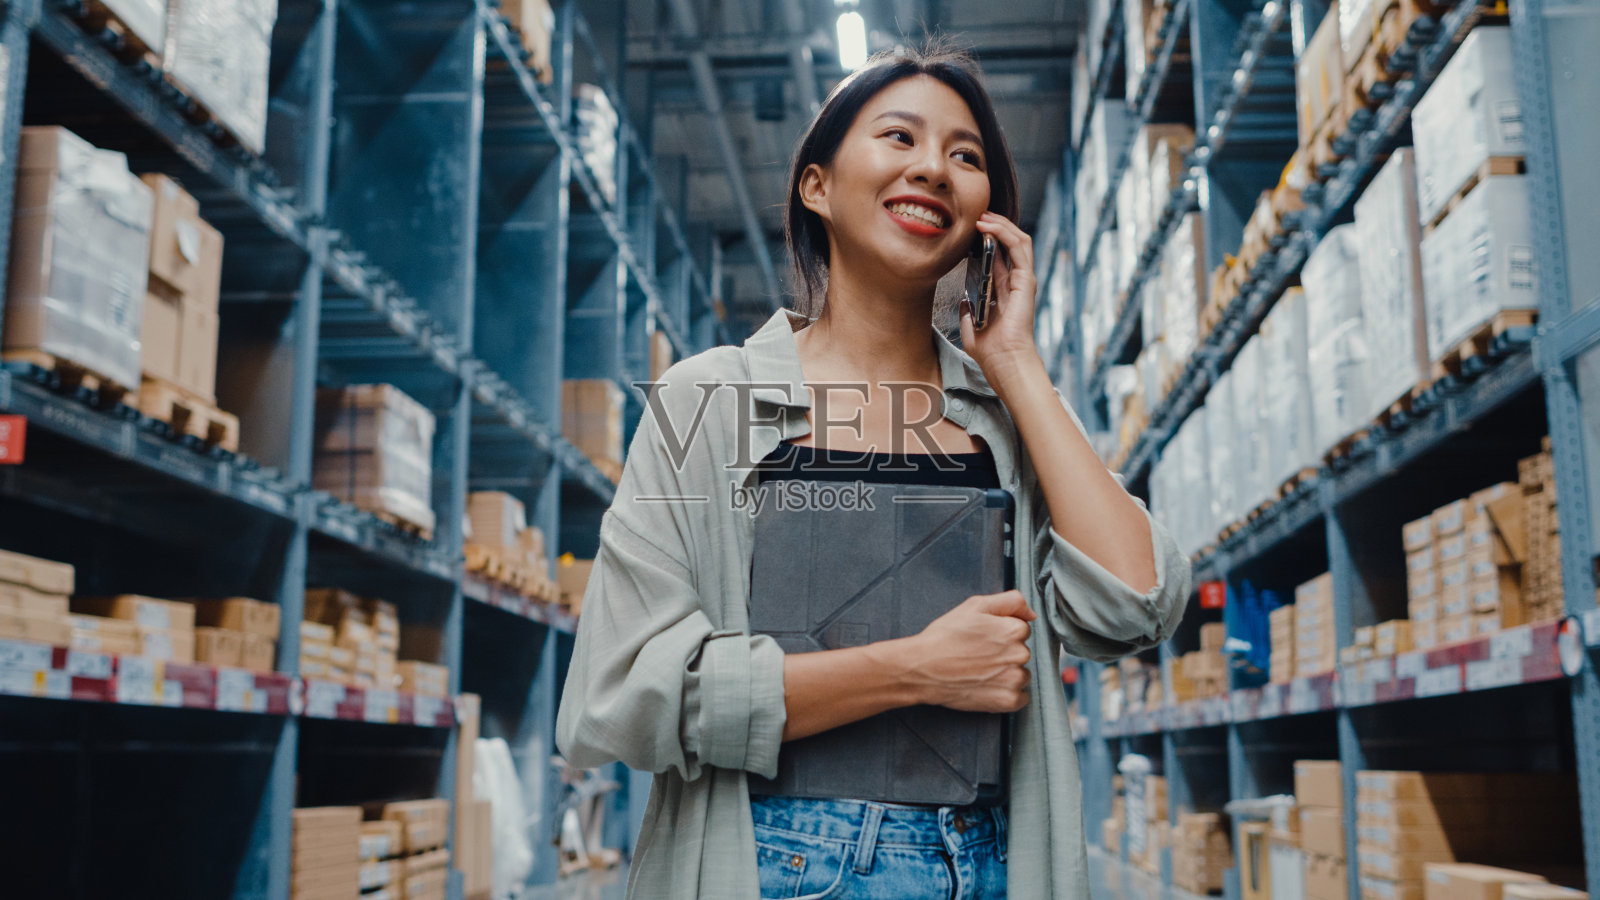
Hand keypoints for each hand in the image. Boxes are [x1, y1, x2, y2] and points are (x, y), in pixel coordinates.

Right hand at [900, 590, 1036, 712]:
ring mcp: (1014, 680)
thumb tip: (1031, 614)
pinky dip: (1007, 694)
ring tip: (980, 671)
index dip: (1001, 633)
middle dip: (1004, 653)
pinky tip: (987, 686)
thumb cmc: (945, 636)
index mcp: (1013, 630)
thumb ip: (1010, 601)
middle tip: (978, 655)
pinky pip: (1021, 697)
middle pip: (1021, 652)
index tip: (984, 639)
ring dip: (1007, 674)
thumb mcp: (975, 606)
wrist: (923, 668)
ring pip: (1021, 674)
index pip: (1021, 630)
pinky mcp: (1008, 701)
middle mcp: (1019, 655)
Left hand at [959, 212, 1040, 375]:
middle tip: (977, 214)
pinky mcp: (1026, 280)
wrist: (1003, 361)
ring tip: (983, 215)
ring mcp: (1023, 280)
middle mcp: (1015, 282)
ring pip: (1017, 240)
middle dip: (994, 225)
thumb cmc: (990, 350)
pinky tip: (988, 226)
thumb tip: (963, 301)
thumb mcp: (970, 327)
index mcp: (1003, 291)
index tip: (969, 228)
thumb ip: (968, 313)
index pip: (999, 256)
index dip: (987, 238)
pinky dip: (1005, 233)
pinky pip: (1020, 248)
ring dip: (1001, 224)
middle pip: (1009, 243)